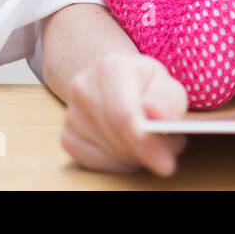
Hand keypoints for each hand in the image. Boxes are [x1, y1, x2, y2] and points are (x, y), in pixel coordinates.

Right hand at [60, 52, 189, 175]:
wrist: (112, 80)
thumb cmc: (143, 83)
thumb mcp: (164, 81)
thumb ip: (167, 98)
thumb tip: (157, 115)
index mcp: (110, 68)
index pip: (124, 114)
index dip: (146, 143)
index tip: (167, 165)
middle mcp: (83, 88)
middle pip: (116, 134)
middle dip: (145, 152)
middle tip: (167, 159)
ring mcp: (71, 114)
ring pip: (107, 151)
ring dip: (135, 157)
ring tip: (152, 148)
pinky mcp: (67, 137)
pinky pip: (94, 162)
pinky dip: (118, 163)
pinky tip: (130, 151)